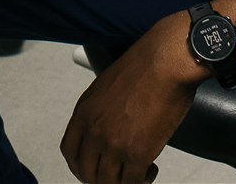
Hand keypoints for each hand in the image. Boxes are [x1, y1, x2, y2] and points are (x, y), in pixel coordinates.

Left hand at [61, 14, 199, 183]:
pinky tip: (151, 170)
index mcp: (84, 111)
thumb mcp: (106, 86)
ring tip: (138, 172)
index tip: (89, 169)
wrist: (166, 62)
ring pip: (107, 182)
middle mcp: (94, 130)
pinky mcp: (137, 154)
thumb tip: (107, 126)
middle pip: (86, 172)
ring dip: (122, 182)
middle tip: (116, 176)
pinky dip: (142, 181)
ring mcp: (113, 144)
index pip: (69, 151)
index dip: (79, 166)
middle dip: (100, 179)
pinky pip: (133, 182)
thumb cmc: (144, 66)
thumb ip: (100, 110)